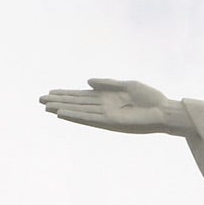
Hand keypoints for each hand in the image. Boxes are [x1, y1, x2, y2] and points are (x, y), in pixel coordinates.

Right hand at [38, 78, 186, 134]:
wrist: (163, 111)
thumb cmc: (149, 98)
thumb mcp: (127, 85)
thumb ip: (107, 83)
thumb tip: (87, 82)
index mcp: (106, 97)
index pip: (81, 96)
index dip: (66, 94)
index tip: (50, 92)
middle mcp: (103, 107)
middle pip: (76, 103)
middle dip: (59, 101)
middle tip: (40, 100)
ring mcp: (105, 115)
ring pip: (79, 111)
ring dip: (63, 109)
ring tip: (46, 107)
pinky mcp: (110, 122)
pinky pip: (89, 118)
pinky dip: (76, 116)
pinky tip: (63, 113)